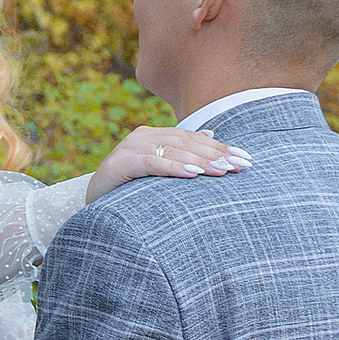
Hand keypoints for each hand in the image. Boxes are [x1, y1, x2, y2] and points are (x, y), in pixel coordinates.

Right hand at [86, 124, 249, 202]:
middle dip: (216, 154)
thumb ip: (182, 153)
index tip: (246, 158)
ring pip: (172, 150)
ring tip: (222, 170)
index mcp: (155, 136)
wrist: (92, 205)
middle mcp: (143, 136)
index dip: (220, 147)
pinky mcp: (119, 163)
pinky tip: (193, 174)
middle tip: (240, 164)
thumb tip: (211, 134)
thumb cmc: (129, 191)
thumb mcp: (159, 172)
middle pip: (186, 142)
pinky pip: (151, 163)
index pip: (194, 138)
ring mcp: (130, 147)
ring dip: (200, 160)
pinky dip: (173, 167)